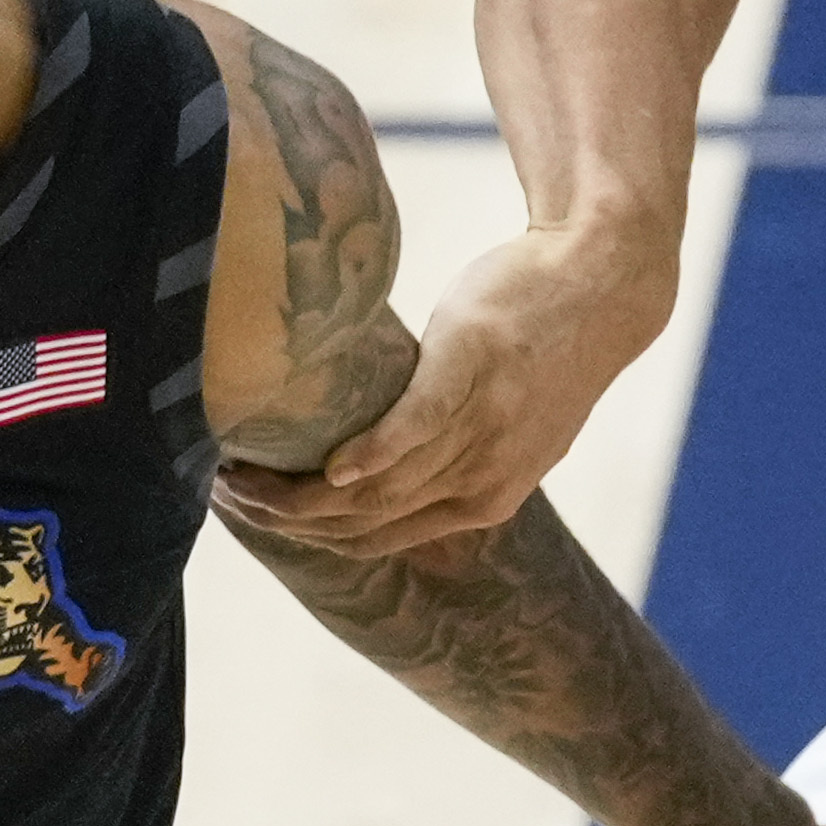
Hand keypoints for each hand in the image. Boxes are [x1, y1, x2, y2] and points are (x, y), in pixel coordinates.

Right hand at [215, 216, 671, 555]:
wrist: (603, 285)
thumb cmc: (543, 342)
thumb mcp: (503, 417)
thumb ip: (450, 448)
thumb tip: (384, 457)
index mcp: (482, 501)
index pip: (374, 541)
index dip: (306, 535)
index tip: (251, 511)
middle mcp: (478, 483)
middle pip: (362, 523)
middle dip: (286, 518)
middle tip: (222, 491)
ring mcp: (476, 434)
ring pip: (376, 489)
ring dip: (301, 492)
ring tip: (237, 469)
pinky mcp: (469, 377)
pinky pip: (413, 430)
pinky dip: (370, 455)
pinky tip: (328, 467)